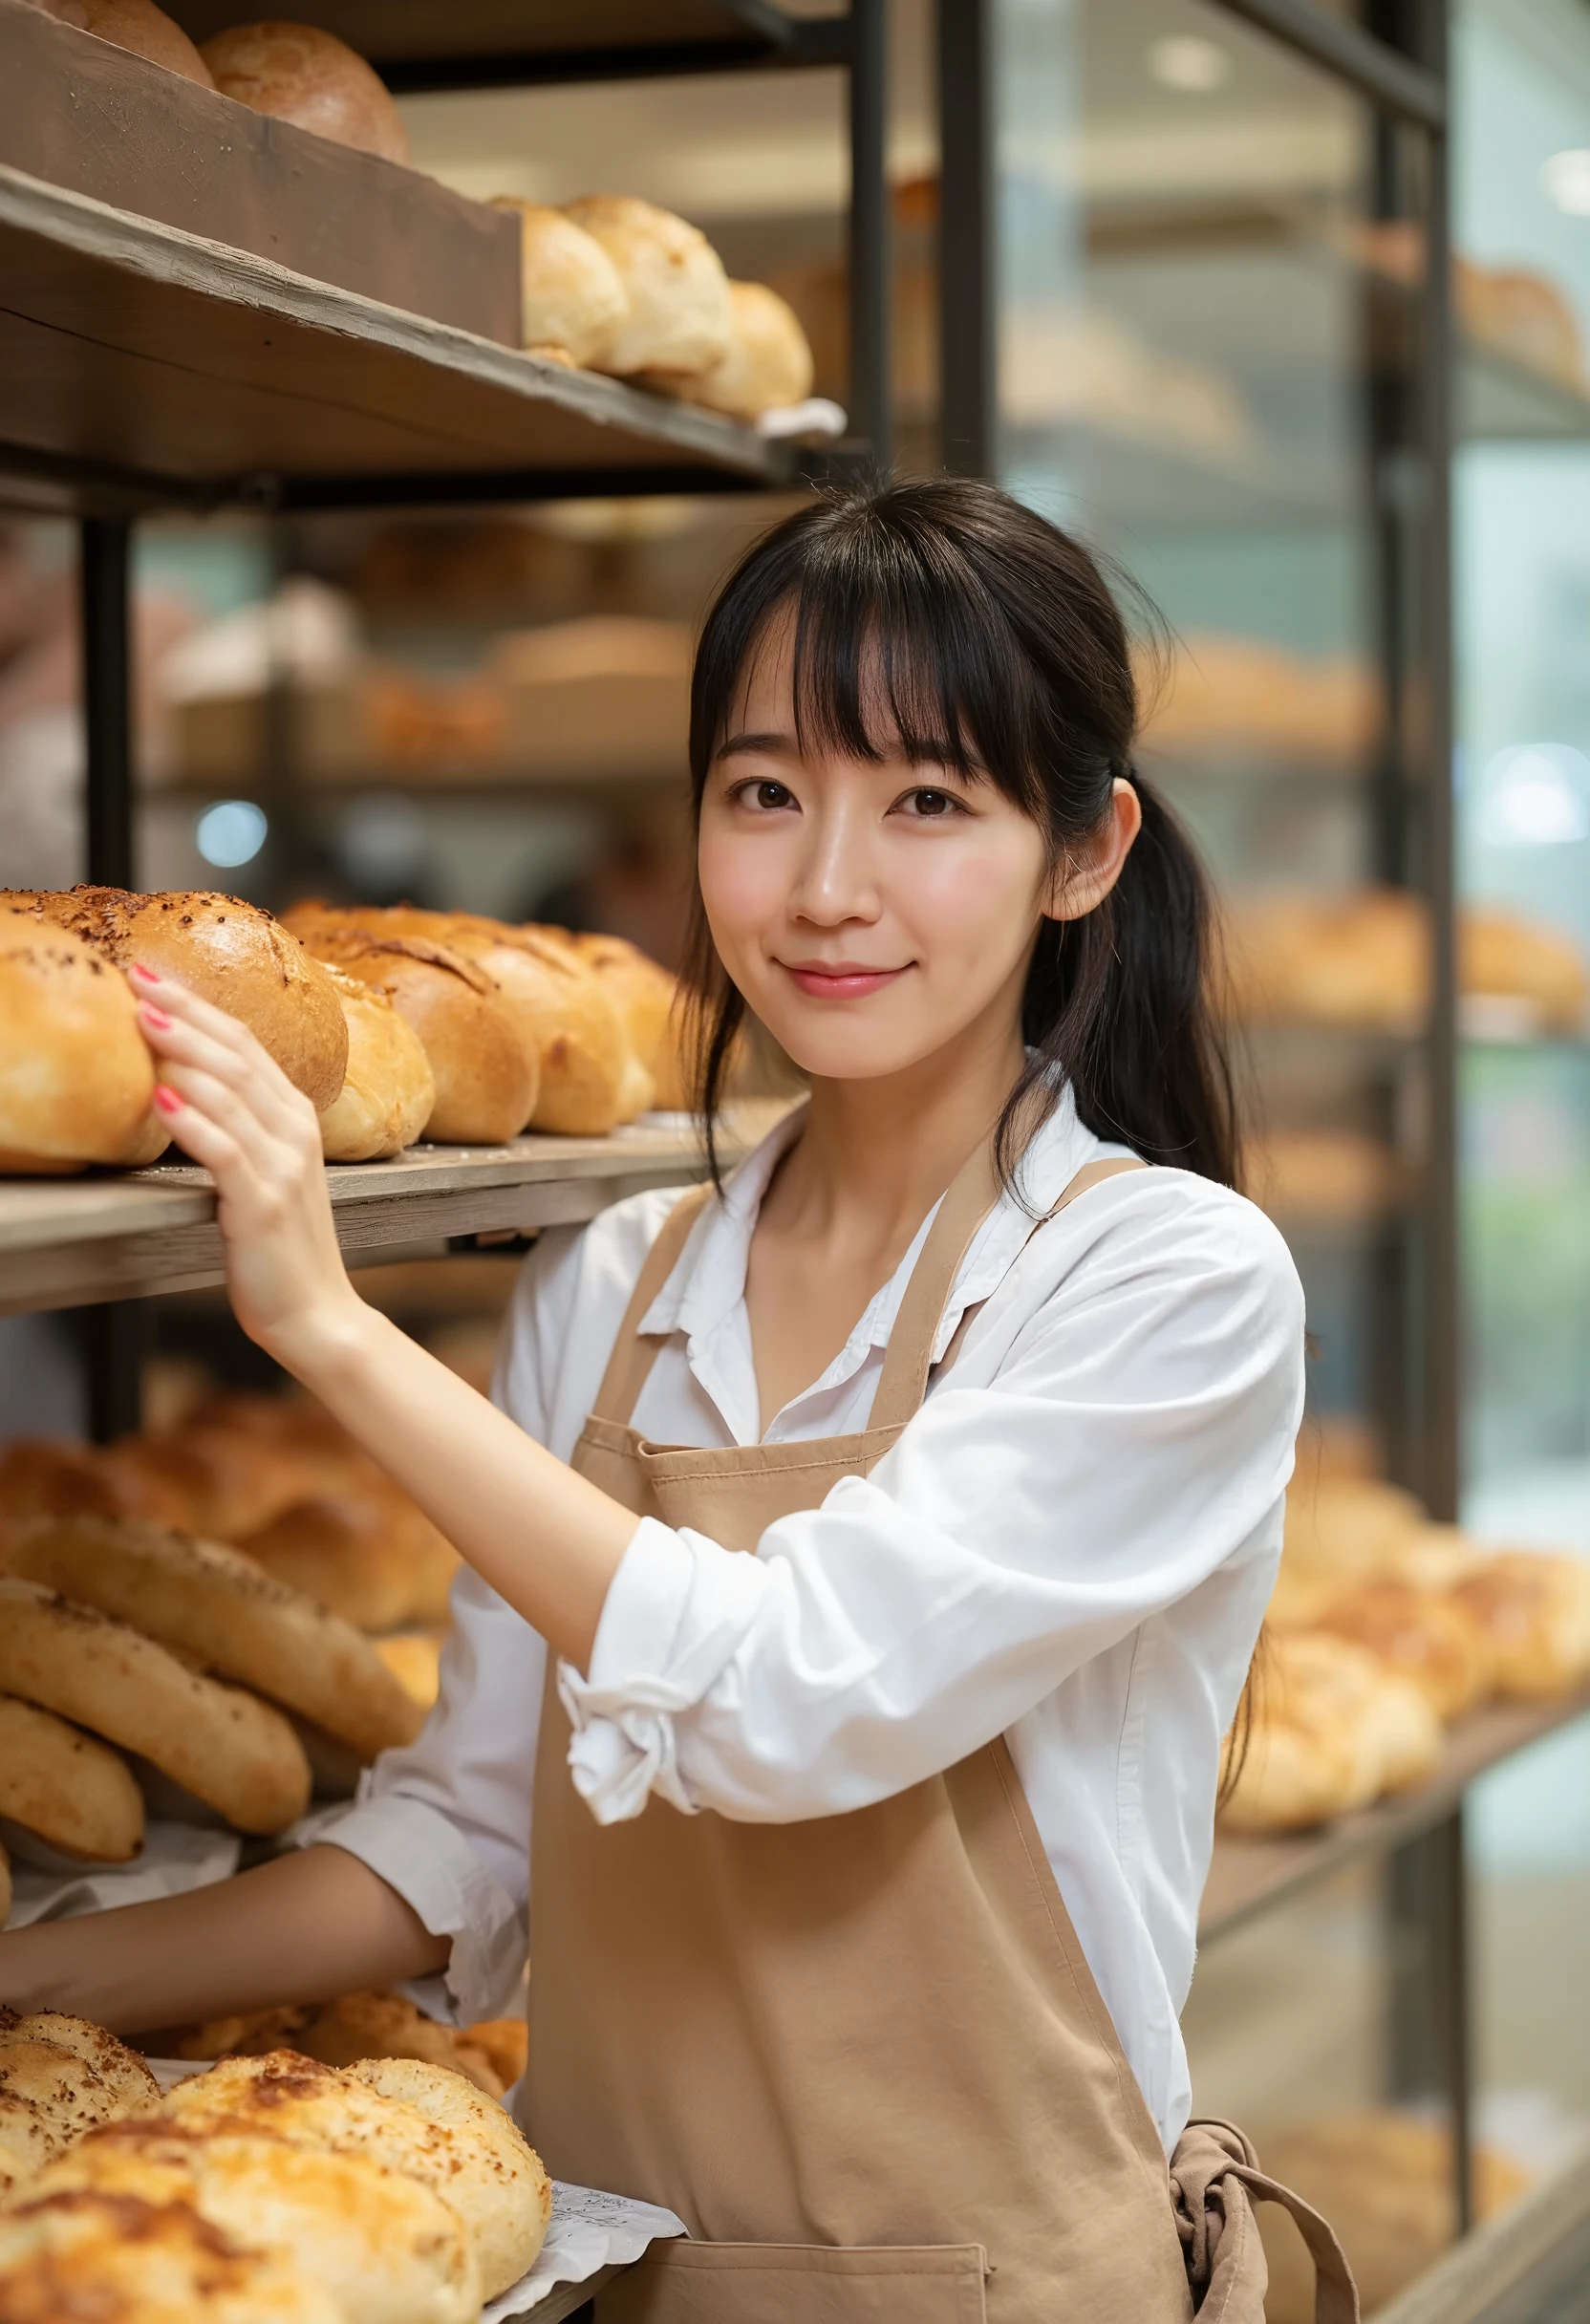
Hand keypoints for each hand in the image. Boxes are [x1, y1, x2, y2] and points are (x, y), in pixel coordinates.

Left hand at [132, 966, 362, 1369]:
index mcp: (297, 1119)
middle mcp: (296, 1132)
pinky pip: (225, 1150)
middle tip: (138, 982)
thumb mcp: (266, 1175)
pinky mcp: (263, 1203)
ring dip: (182, 1052)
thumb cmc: (280, 1249)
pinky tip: (162, 1098)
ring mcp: (283, 1166)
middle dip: (184, 1014)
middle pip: (237, 1055)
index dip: (199, 1007)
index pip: (247, 1044)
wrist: (317, 1314)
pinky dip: (192, 1120)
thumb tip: (179, 1087)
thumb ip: (238, 1129)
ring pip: (231, 1092)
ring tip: (142, 1023)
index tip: (153, 977)